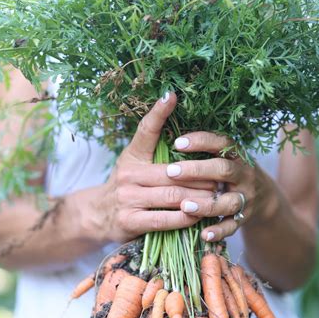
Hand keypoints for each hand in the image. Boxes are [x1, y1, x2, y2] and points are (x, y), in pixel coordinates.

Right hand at [94, 93, 216, 242]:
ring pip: (172, 195)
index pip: (146, 131)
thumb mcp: (134, 162)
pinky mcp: (130, 221)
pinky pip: (165, 220)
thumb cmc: (127, 185)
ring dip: (199, 197)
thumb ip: (154, 148)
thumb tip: (180, 121)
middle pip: (172, 172)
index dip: (158, 113)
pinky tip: (198, 216)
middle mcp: (128, 174)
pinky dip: (186, 218)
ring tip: (216, 197)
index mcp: (132, 156)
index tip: (171, 96)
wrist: (97, 215)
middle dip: (200, 176)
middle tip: (221, 178)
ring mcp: (128, 198)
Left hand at [166, 132, 279, 241]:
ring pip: (229, 202)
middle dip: (197, 171)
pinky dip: (219, 231)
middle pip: (224, 170)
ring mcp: (245, 198)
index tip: (177, 142)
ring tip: (185, 205)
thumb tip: (169, 136)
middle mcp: (244, 175)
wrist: (263, 196)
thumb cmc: (230, 172)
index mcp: (237, 155)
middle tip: (171, 171)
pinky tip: (204, 235)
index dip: (201, 141)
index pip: (221, 143)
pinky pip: (232, 226)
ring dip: (207, 204)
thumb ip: (204, 149)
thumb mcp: (225, 156)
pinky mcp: (243, 218)